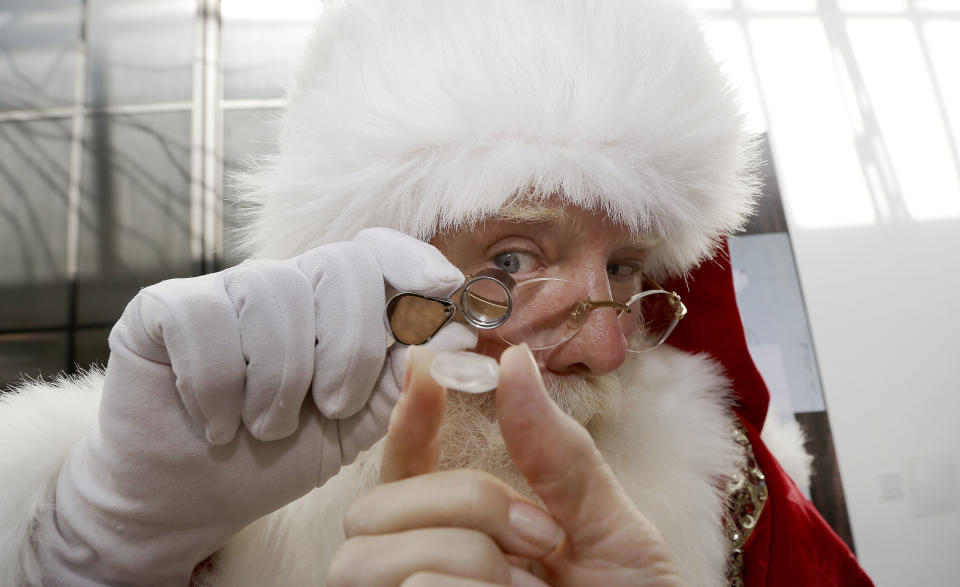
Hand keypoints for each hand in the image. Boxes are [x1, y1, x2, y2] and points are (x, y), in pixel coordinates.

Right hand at [34, 229, 476, 585]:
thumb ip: (401, 383)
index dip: (411, 260)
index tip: (444, 285)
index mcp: (332, 308)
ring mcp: (221, 291)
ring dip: (277, 383)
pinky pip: (206, 321)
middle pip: (339, 268)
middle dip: (350, 348)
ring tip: (263, 427)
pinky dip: (217, 387)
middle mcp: (282, 287)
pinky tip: (214, 421)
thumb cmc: (273, 459)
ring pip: (273, 295)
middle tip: (329, 407)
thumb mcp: (352, 429)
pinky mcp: (161, 307)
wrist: (188, 501)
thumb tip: (458, 334)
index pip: (376, 251)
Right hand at [328, 345, 684, 585]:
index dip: (404, 420)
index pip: (404, 467)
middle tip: (542, 536)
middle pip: (373, 507)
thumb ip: (559, 454)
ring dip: (464, 556)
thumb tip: (514, 364)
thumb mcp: (607, 528)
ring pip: (371, 556)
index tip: (428, 371)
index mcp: (462, 532)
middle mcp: (417, 568)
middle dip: (461, 502)